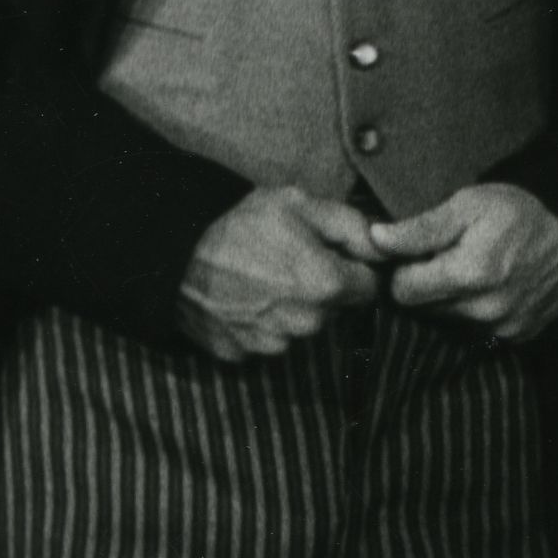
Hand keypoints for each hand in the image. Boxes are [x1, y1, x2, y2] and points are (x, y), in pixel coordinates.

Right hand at [181, 186, 384, 360]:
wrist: (171, 250)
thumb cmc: (239, 222)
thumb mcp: (301, 203)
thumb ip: (354, 226)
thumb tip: (386, 248)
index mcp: (328, 285)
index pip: (370, 287)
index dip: (354, 268)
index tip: (332, 254)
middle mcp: (306, 323)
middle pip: (334, 309)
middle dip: (323, 288)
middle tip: (287, 260)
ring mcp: (271, 343)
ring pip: (300, 326)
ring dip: (290, 307)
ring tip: (259, 277)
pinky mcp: (240, 354)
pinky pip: (264, 339)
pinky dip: (258, 323)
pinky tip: (240, 297)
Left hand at [363, 183, 557, 341]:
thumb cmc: (517, 212)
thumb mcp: (467, 205)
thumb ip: (420, 228)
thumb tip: (375, 239)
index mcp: (469, 274)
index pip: (402, 292)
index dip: (405, 270)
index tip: (420, 255)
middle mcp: (485, 309)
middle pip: (424, 310)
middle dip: (428, 286)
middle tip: (448, 259)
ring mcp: (504, 327)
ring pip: (449, 323)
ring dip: (451, 302)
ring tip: (472, 272)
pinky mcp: (518, 336)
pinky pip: (477, 332)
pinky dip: (477, 313)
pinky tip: (493, 288)